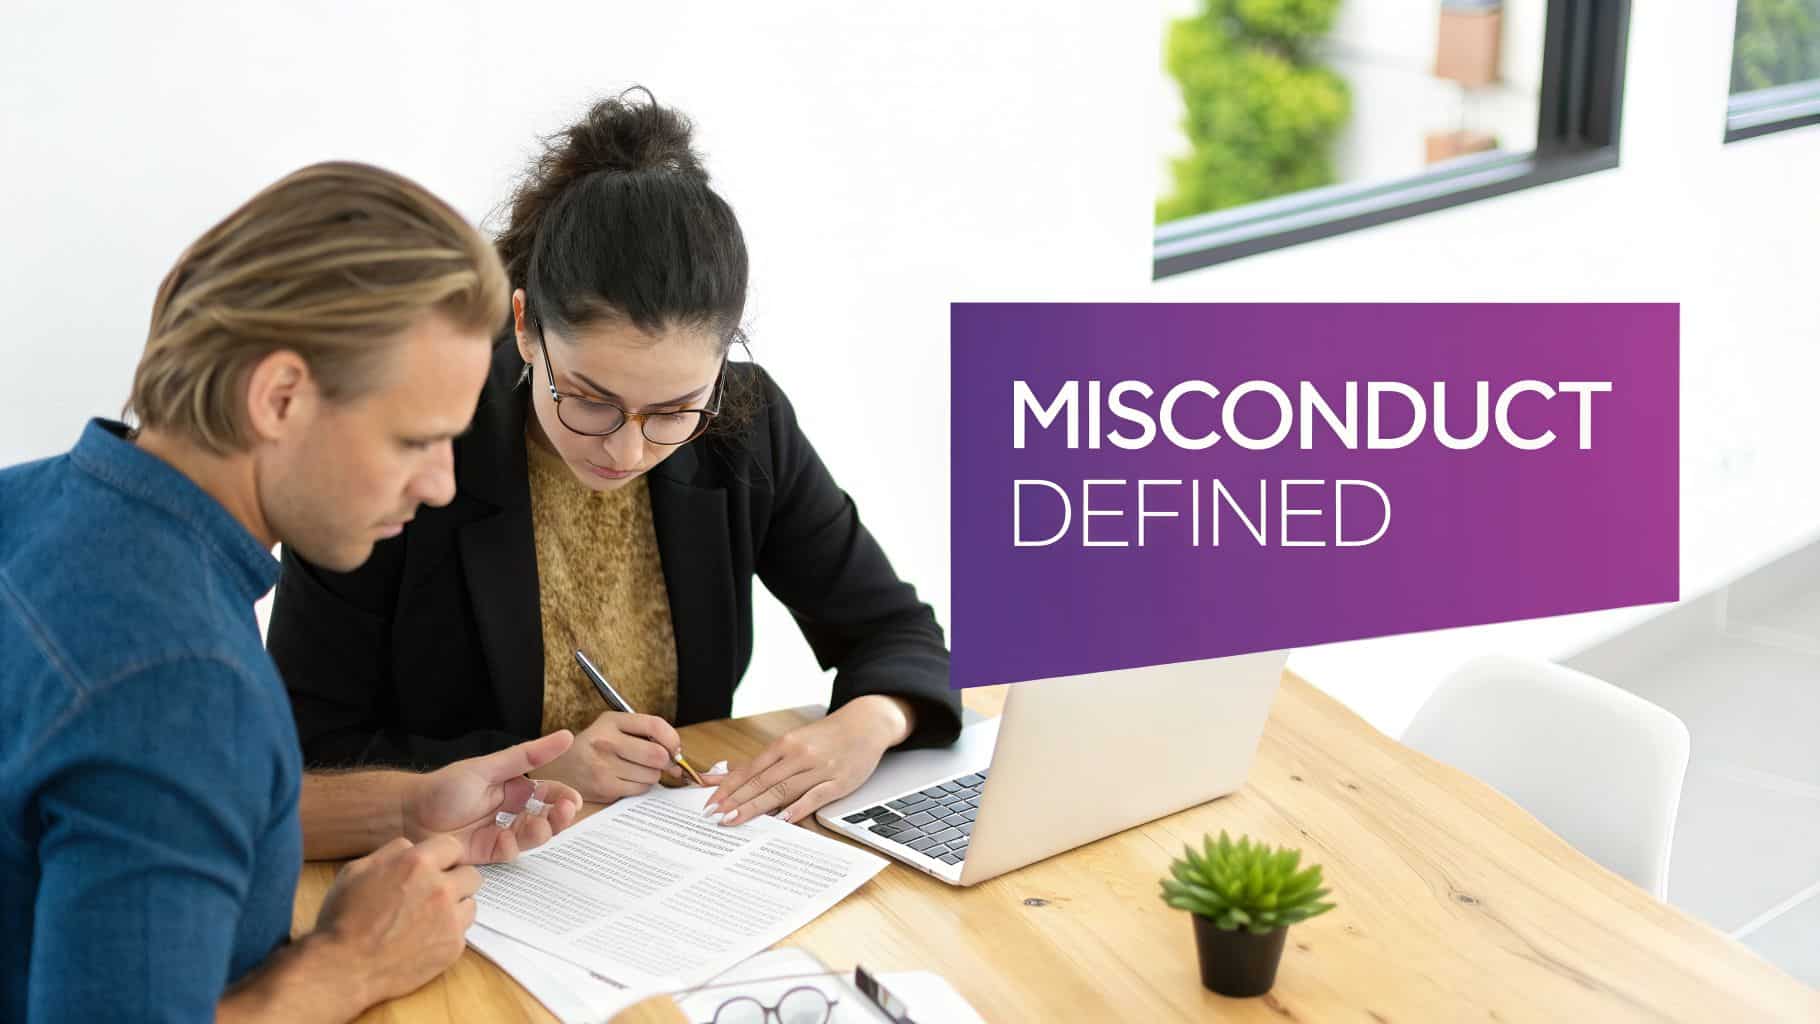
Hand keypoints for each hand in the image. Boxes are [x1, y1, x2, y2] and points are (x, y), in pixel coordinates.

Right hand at [311, 834, 478, 1005]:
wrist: (345, 968)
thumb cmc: (344, 918)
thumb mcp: (357, 870)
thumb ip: (392, 852)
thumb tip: (412, 847)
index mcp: (417, 864)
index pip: (453, 847)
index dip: (442, 857)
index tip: (435, 867)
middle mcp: (441, 888)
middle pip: (470, 874)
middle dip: (454, 880)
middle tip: (432, 893)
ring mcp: (450, 919)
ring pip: (471, 902)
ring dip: (455, 906)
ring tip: (428, 917)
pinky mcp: (453, 946)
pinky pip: (463, 930)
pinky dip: (448, 932)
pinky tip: (424, 938)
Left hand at [403, 732, 583, 863]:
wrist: (409, 813)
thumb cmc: (445, 787)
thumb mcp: (490, 766)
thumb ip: (529, 755)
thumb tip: (564, 737)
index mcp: (514, 788)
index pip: (547, 793)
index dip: (562, 797)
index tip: (572, 800)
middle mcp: (510, 811)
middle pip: (546, 816)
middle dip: (558, 817)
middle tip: (564, 814)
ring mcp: (500, 832)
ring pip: (532, 835)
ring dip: (541, 831)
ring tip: (540, 826)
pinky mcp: (488, 852)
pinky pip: (510, 852)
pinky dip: (514, 846)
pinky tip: (507, 838)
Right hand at [533, 712, 687, 803]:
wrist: (559, 769)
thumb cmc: (592, 748)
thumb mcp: (612, 728)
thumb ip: (644, 734)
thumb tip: (678, 757)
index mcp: (611, 721)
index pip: (655, 725)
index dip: (673, 739)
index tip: (675, 748)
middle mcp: (606, 741)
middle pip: (657, 754)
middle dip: (665, 762)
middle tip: (661, 763)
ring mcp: (604, 766)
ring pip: (652, 775)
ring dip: (652, 775)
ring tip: (636, 770)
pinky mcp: (605, 788)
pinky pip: (640, 789)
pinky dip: (640, 786)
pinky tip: (627, 780)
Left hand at [703, 696, 913, 825]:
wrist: (866, 724)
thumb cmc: (826, 736)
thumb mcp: (792, 742)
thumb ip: (762, 761)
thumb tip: (725, 775)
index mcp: (786, 744)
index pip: (751, 769)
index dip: (729, 786)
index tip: (710, 801)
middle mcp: (799, 755)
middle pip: (762, 781)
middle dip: (736, 800)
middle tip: (716, 816)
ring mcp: (819, 769)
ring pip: (783, 790)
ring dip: (757, 807)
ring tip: (736, 820)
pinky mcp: (838, 782)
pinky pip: (814, 797)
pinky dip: (797, 808)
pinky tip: (781, 819)